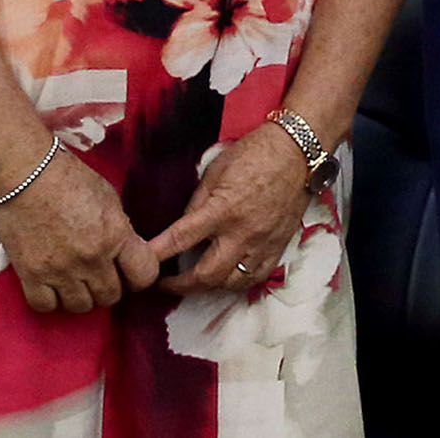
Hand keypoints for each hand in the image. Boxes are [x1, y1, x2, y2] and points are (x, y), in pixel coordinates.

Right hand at [0, 147, 160, 315]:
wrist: (27, 175)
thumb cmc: (69, 179)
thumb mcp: (109, 199)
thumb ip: (120, 229)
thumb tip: (124, 252)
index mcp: (116, 235)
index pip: (144, 275)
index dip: (140, 277)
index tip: (131, 272)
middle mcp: (91, 258)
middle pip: (111, 296)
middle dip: (110, 287)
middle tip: (101, 275)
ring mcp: (60, 270)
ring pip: (81, 307)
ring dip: (82, 296)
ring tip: (77, 281)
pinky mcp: (31, 275)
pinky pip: (46, 306)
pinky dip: (51, 300)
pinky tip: (53, 286)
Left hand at [141, 122, 312, 293]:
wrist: (298, 151)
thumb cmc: (256, 153)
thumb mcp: (216, 171)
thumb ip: (198, 203)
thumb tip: (182, 227)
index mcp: (223, 209)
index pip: (181, 239)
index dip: (157, 254)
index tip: (141, 263)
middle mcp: (242, 232)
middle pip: (206, 275)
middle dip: (179, 285)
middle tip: (164, 284)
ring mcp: (263, 243)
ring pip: (231, 283)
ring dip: (208, 287)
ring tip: (194, 283)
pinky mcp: (278, 246)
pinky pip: (256, 278)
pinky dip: (237, 283)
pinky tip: (226, 278)